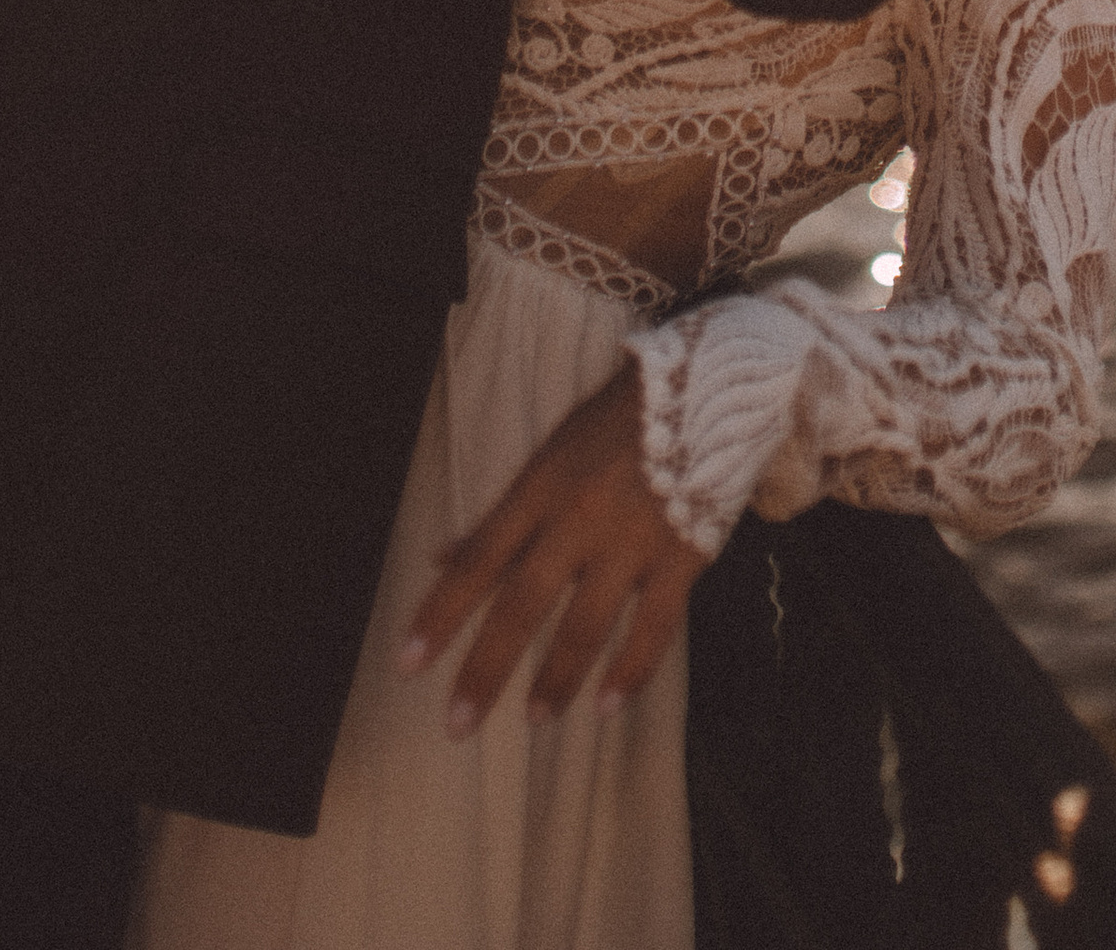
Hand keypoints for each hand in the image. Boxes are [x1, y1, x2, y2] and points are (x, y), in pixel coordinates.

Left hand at [399, 361, 706, 735]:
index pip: (479, 560)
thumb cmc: (615, 423)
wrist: (707, 390)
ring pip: (585, 624)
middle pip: (522, 604)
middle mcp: (579, 518)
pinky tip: (607, 705)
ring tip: (534, 718)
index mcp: (541, 489)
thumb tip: (440, 559)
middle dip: (486, 668)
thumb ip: (500, 516)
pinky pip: (654, 627)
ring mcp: (632, 540)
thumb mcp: (549, 455)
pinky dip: (630, 671)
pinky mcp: (682, 555)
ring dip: (556, 679)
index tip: (407, 663)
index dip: (441, 613)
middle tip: (456, 725)